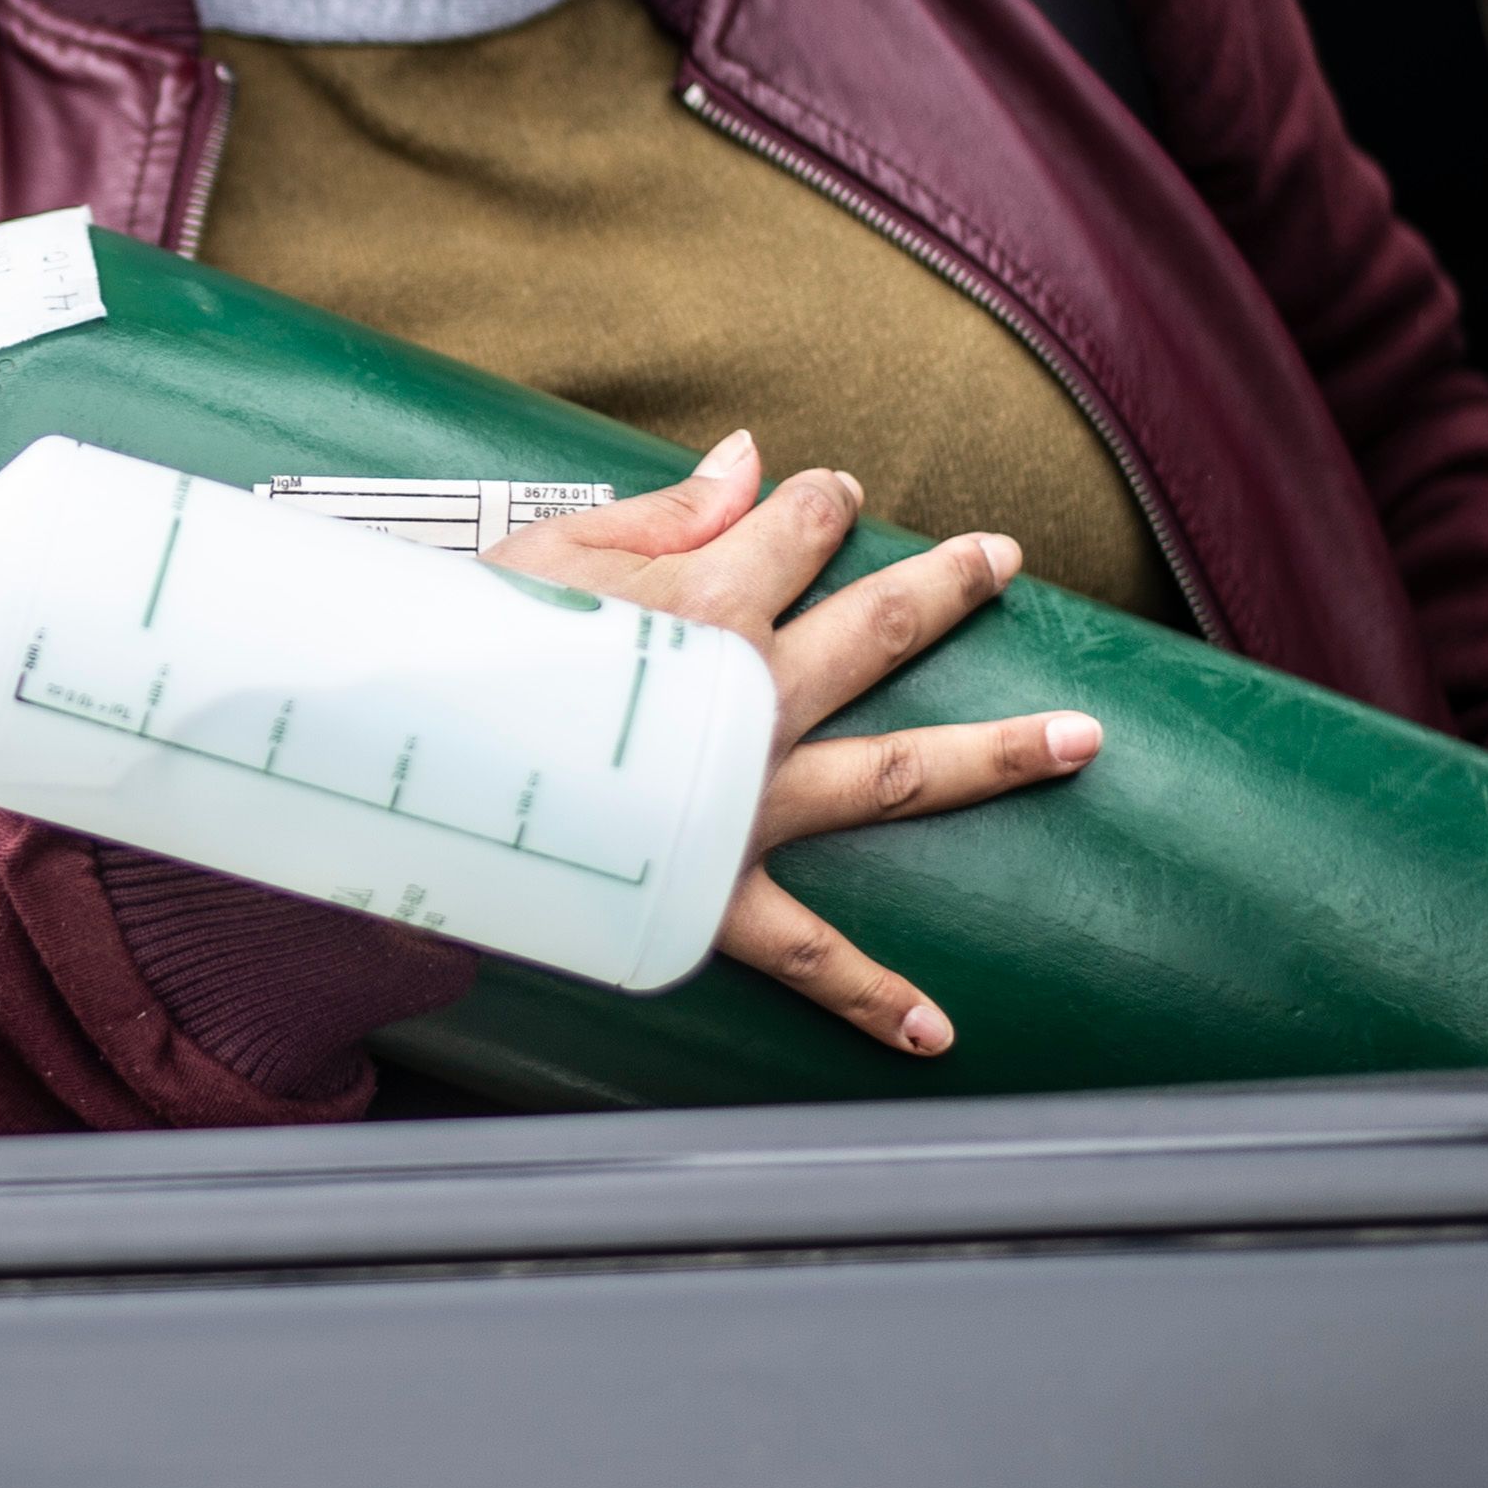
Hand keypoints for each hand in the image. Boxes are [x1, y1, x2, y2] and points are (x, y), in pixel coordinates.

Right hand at [487, 431, 1098, 1056]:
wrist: (406, 758)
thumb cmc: (462, 645)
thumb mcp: (549, 551)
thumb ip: (666, 510)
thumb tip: (750, 457)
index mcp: (708, 599)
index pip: (796, 526)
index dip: (821, 501)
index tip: (831, 493)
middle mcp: (753, 692)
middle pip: (881, 625)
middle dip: (947, 587)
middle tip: (1000, 557)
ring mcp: (750, 795)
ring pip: (899, 770)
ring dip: (997, 753)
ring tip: (1081, 738)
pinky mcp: (718, 890)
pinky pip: (805, 952)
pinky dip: (867, 994)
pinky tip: (935, 1030)